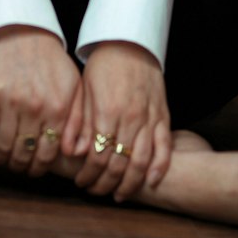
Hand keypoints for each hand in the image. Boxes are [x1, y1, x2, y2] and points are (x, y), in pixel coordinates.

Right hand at [0, 25, 80, 176]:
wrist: (25, 33)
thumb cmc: (52, 62)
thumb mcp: (74, 88)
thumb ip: (78, 122)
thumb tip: (75, 153)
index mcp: (58, 108)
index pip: (48, 153)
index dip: (41, 167)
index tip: (36, 169)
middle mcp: (36, 108)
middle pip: (25, 154)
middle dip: (22, 167)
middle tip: (20, 168)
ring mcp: (11, 102)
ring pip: (4, 147)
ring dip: (4, 160)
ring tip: (5, 161)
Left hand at [64, 41, 171, 201]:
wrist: (129, 43)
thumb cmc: (103, 66)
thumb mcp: (85, 91)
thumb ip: (80, 123)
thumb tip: (73, 153)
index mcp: (107, 112)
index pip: (98, 156)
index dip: (88, 174)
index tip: (80, 182)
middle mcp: (130, 118)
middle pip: (119, 164)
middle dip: (105, 183)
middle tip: (95, 192)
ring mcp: (149, 118)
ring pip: (141, 161)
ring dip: (130, 183)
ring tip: (118, 194)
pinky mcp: (162, 115)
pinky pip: (164, 147)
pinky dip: (160, 166)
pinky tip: (152, 181)